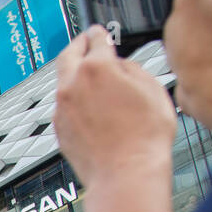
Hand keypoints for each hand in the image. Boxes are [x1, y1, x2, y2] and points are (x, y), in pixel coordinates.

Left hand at [53, 26, 176, 189]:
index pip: (96, 40)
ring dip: (73, 75)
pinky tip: (87, 107)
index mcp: (97, 69)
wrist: (125, 175)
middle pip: (68, 55)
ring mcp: (62, 110)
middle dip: (78, 46)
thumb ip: (131, 69)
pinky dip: (72, 101)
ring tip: (88, 79)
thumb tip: (119, 67)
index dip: (100, 35)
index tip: (99, 35)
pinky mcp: (58, 130)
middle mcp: (72, 86)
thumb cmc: (144, 139)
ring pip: (62, 83)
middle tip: (84, 44)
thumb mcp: (153, 89)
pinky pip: (62, 107)